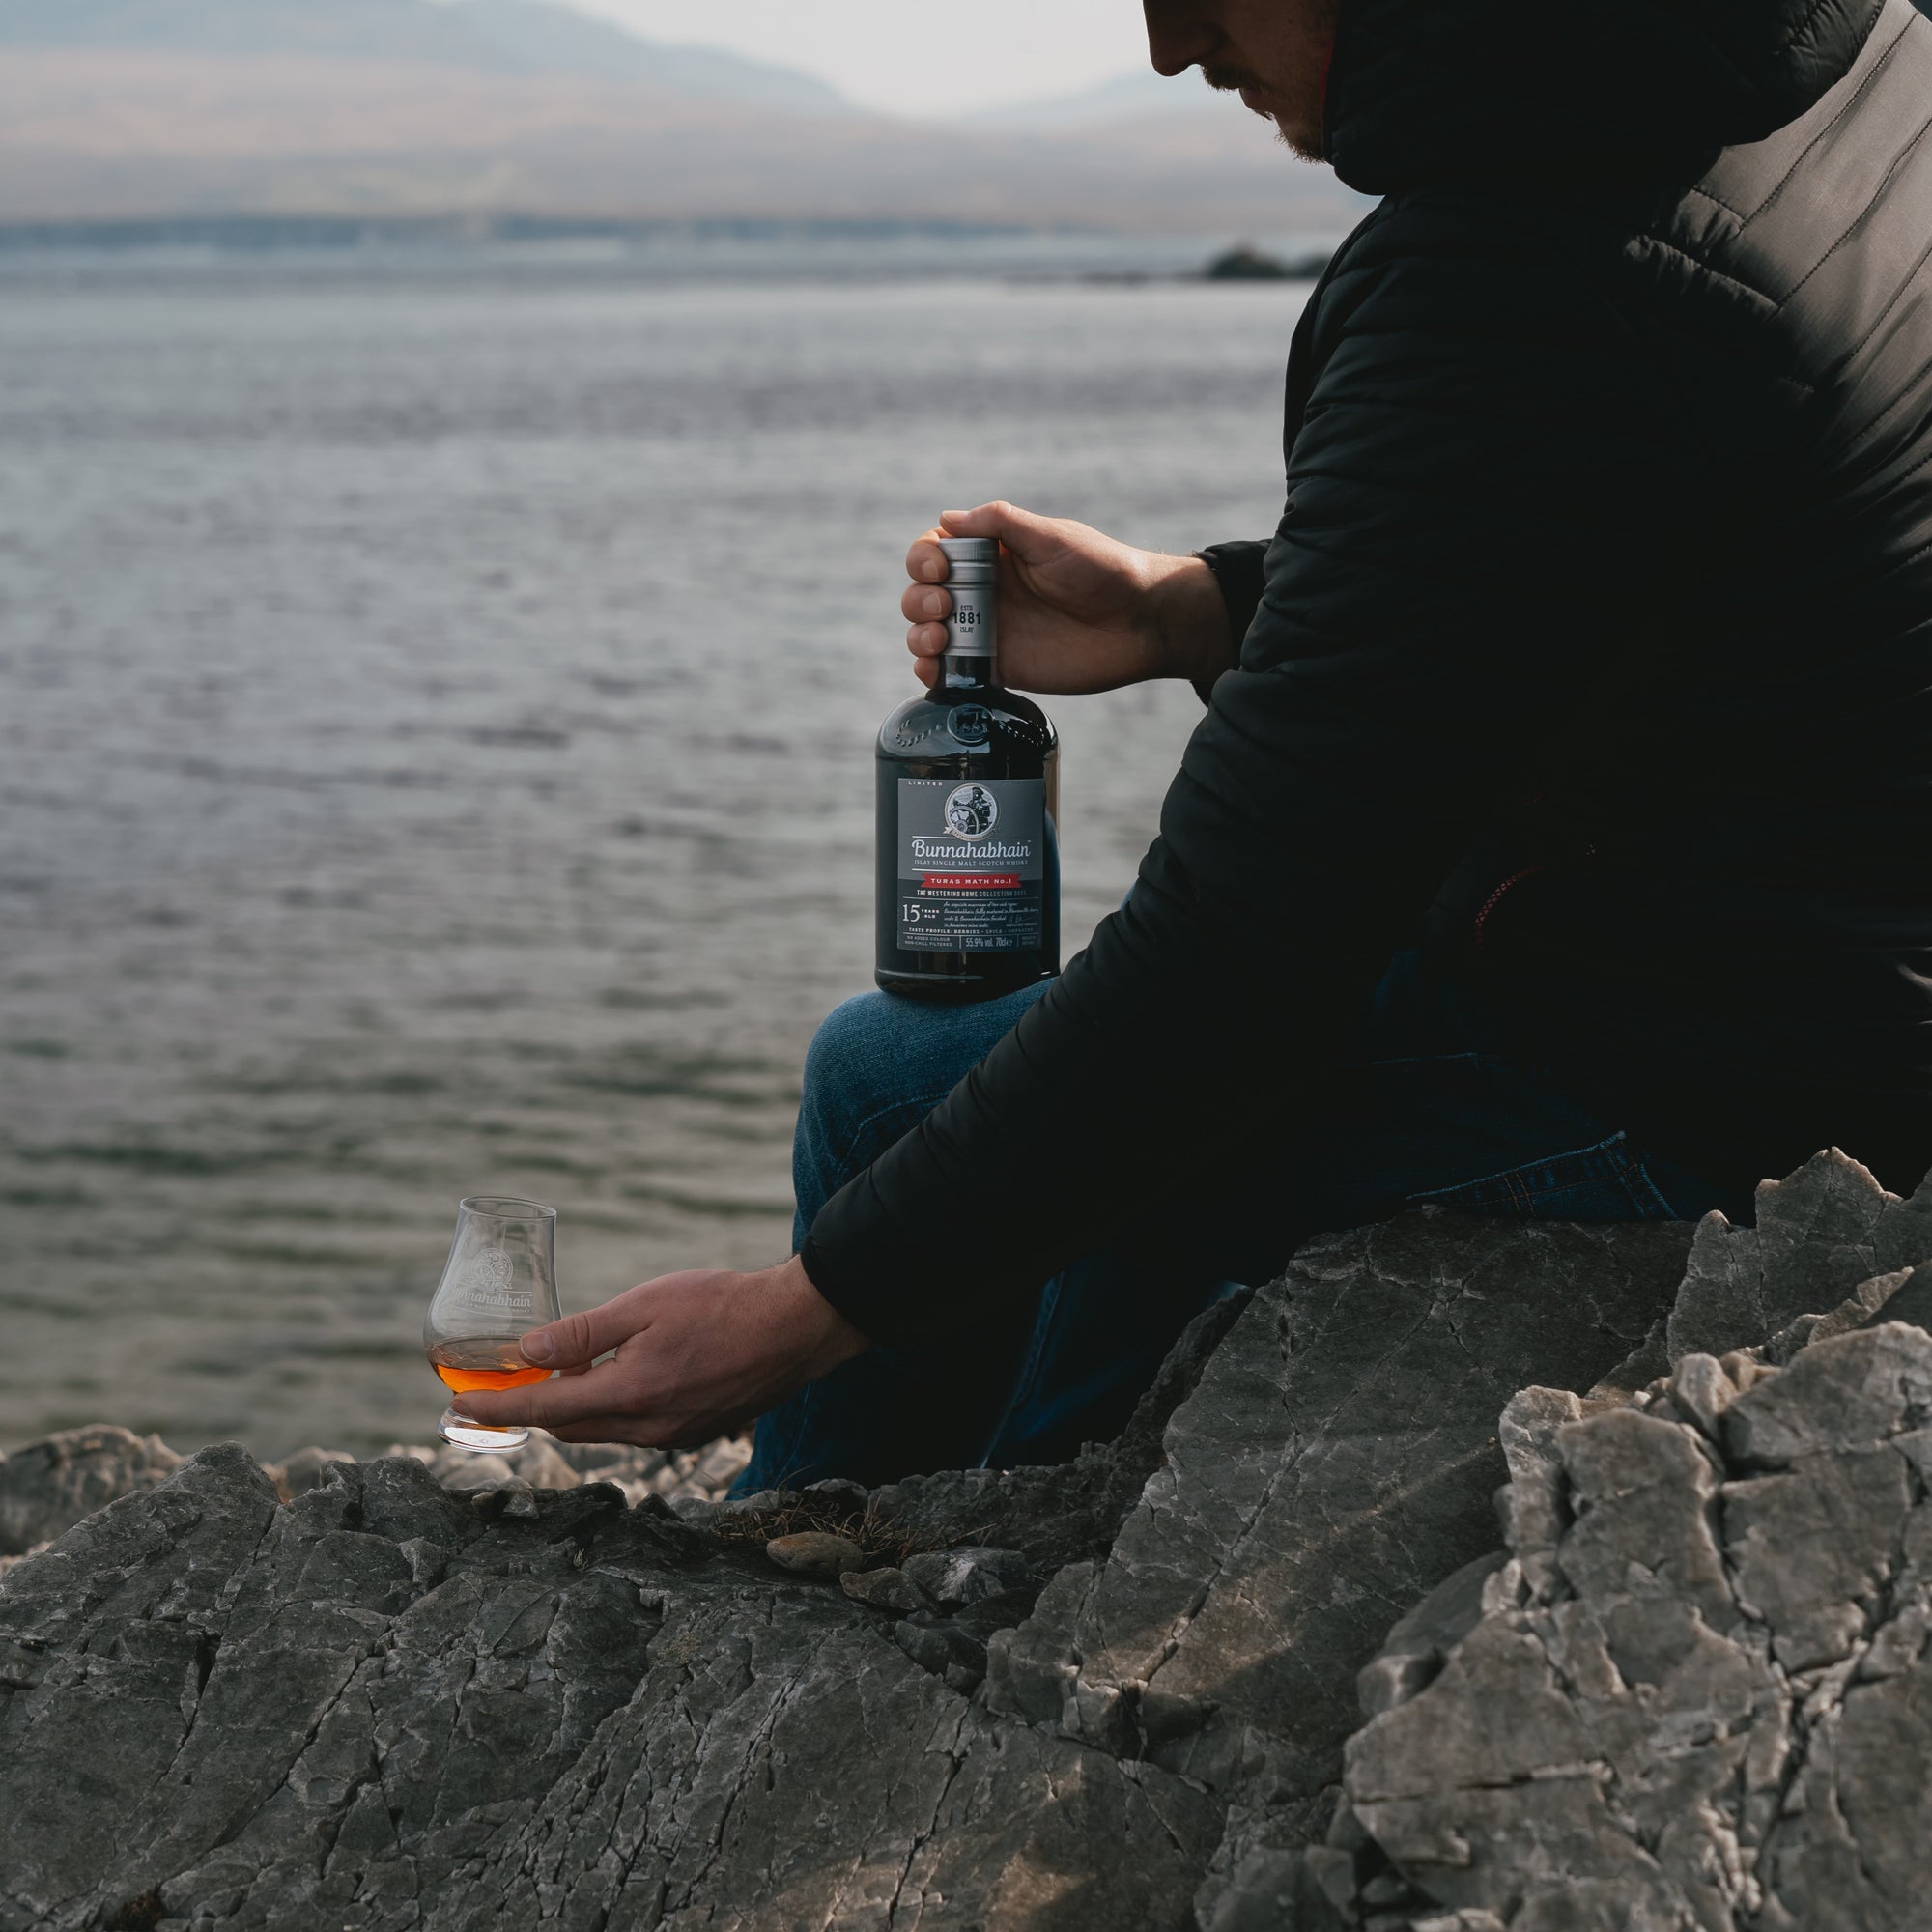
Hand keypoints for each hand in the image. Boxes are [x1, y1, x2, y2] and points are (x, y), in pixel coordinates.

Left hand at [448, 1253, 868, 1449]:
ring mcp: (675, 1436)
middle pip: (570, 1427)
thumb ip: (583, 1332)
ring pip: (604, 1429)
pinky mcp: (696, 1431)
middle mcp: (649, 1427)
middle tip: (495, 1395)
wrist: (798, 1327)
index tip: (458, 1407)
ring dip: (572, 1410)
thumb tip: (527, 1353)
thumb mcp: (646, 1304)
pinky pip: (636, 1428)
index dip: (497, 1408)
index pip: (544, 1409)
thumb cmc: (724, 1305)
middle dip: (529, 1412)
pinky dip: (610, 1409)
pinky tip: (611, 1381)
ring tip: (549, 1384)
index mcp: (631, 1393)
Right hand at [902, 501, 1233, 693]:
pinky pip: (953, 673)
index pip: (936, 552)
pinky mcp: (1001, 669)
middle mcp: (985, 593)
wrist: (1142, 621)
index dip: (923, 558)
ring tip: (939, 637)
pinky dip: (932, 672)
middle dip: (919, 599)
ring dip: (919, 635)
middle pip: (923, 594)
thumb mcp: (1053, 537)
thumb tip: (948, 519)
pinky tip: (935, 669)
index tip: (938, 568)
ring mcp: (990, 632)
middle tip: (944, 606)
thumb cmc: (1104, 570)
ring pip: (929, 633)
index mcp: (993, 556)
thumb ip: (1002, 524)